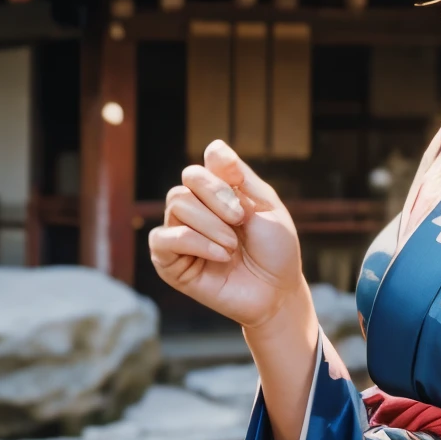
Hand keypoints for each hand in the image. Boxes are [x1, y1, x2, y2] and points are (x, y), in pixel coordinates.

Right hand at [149, 140, 304, 328]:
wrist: (277, 292)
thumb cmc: (275, 250)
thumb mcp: (267, 206)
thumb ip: (240, 177)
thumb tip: (214, 147)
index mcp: (217, 192)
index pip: (205, 164)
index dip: (223, 176)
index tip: (245, 201)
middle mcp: (194, 208)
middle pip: (188, 180)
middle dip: (219, 200)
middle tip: (241, 224)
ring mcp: (179, 233)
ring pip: (177, 204)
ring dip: (212, 225)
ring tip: (232, 248)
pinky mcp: (168, 262)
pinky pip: (164, 238)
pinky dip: (196, 242)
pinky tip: (220, 256)